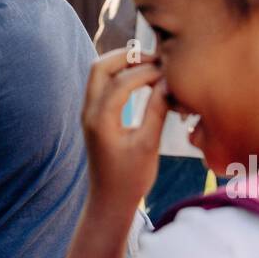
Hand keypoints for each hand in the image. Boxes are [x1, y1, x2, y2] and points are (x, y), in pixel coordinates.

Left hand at [81, 47, 169, 211]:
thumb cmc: (130, 179)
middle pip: (100, 66)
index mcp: (100, 120)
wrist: (109, 201)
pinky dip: (119, 74)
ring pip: (98, 73)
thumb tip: (168, 83)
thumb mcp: (148, 146)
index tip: (170, 71)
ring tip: (150, 64)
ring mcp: (88, 113)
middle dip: (127, 56)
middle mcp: (89, 112)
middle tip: (155, 58)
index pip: (122, 81)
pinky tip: (141, 78)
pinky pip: (102, 84)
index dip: (147, 71)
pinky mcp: (94, 116)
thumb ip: (157, 111)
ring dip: (122, 63)